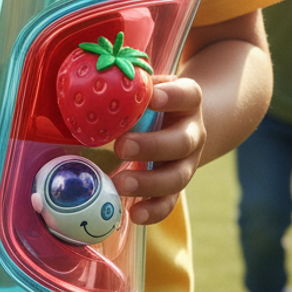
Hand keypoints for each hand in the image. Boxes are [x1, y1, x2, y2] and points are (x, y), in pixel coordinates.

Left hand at [111, 74, 206, 225]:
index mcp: (188, 101)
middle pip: (182, 141)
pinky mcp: (176, 185)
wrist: (184, 122)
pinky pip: (170, 202)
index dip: (172, 96)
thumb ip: (134, 83)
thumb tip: (98, 77)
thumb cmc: (156, 99)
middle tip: (121, 146)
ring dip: (149, 182)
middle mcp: (193, 132)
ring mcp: (188, 161)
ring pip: (177, 176)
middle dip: (152, 146)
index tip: (151, 98)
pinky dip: (154, 211)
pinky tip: (134, 214)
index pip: (187, 95)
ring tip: (120, 184)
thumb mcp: (151, 85)